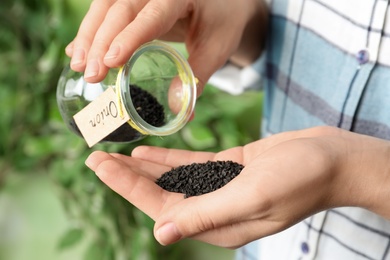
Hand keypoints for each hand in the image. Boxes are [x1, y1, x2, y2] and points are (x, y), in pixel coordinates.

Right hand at [65, 0, 266, 92]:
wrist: (224, 2)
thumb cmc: (222, 23)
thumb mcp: (216, 49)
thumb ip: (196, 77)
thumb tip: (179, 113)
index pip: (151, 16)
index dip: (128, 37)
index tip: (109, 62)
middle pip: (120, 9)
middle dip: (100, 42)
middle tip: (89, 74)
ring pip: (106, 7)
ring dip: (89, 36)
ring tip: (77, 65)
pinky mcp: (133, 1)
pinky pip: (106, 11)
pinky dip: (92, 32)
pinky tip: (78, 51)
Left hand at [85, 126, 389, 246]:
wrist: (331, 158)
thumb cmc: (300, 178)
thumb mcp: (253, 196)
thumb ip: (207, 214)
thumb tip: (162, 233)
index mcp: (218, 223)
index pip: (161, 207)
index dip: (127, 187)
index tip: (100, 165)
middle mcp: (215, 209)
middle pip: (160, 194)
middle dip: (127, 177)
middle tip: (96, 157)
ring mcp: (221, 188)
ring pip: (172, 180)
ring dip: (143, 168)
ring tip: (114, 155)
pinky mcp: (229, 170)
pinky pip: (190, 167)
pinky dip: (168, 161)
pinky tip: (147, 154)